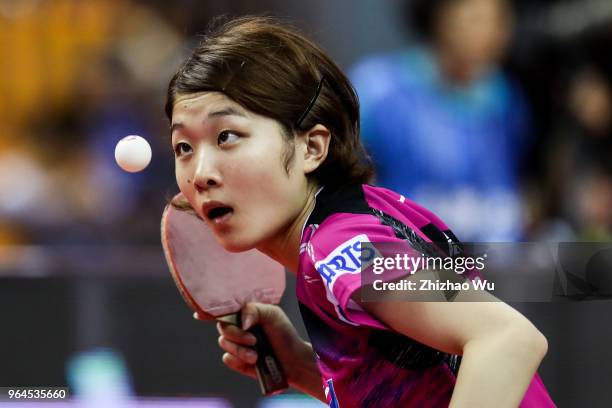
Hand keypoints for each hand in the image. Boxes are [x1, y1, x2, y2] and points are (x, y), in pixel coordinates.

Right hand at [195, 303, 317, 392]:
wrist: (292, 360)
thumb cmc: (283, 333)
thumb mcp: (272, 315)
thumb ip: (254, 310)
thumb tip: (241, 322)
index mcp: (243, 313)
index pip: (223, 309)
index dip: (208, 311)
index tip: (199, 314)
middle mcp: (237, 327)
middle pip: (222, 327)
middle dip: (237, 335)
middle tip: (253, 340)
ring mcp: (235, 344)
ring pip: (224, 343)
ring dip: (240, 350)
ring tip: (257, 355)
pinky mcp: (236, 361)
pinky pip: (227, 359)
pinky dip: (238, 360)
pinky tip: (252, 362)